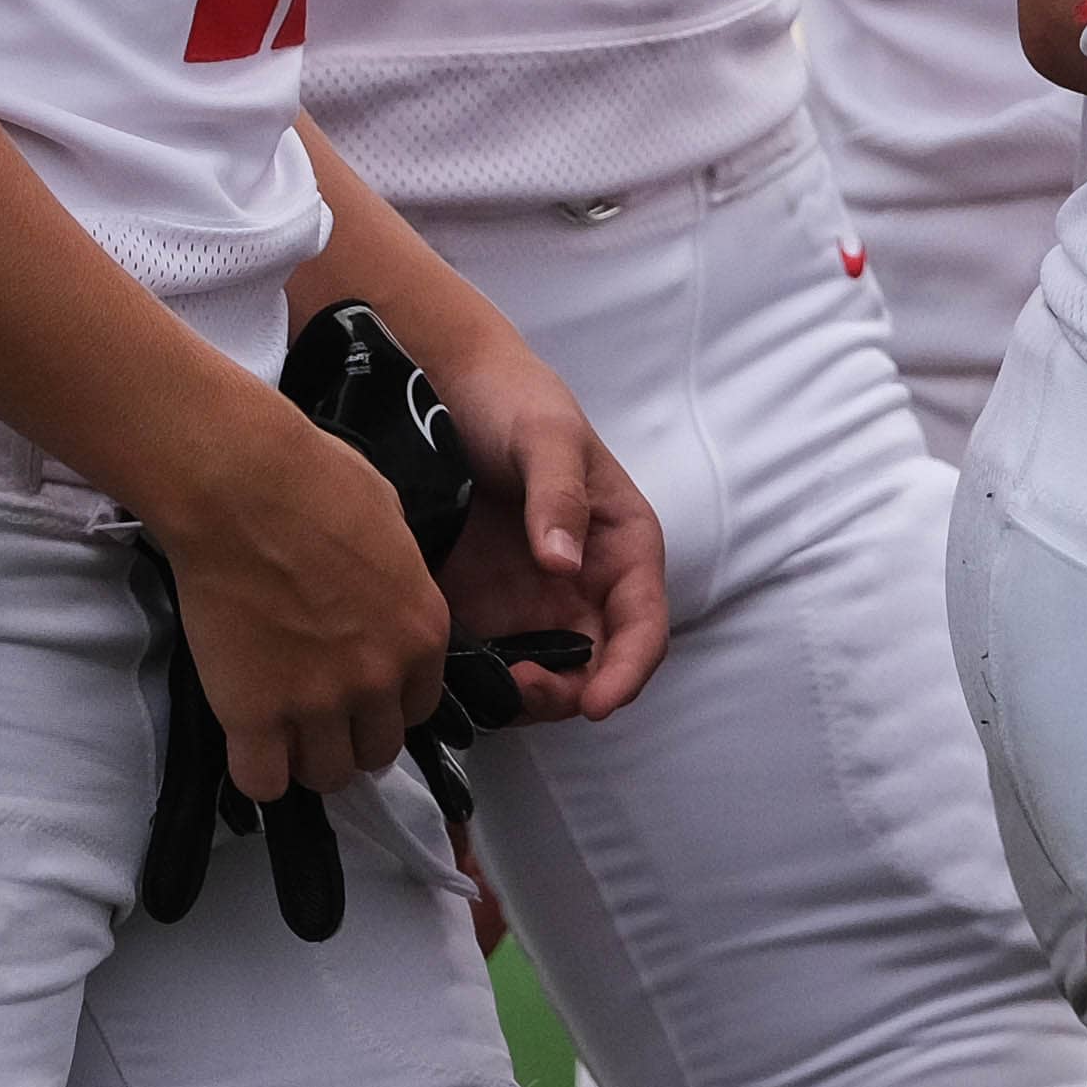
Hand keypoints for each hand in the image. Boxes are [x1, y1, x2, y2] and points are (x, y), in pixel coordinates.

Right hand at [139, 396, 453, 805]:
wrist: (240, 487)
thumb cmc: (315, 479)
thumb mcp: (389, 519)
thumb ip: (398, 572)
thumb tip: (384, 584)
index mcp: (421, 633)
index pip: (418, 709)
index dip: (384, 701)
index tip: (355, 686)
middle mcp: (379, 680)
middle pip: (376, 751)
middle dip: (348, 734)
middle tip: (313, 705)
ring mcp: (318, 703)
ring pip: (326, 775)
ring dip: (305, 756)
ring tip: (277, 725)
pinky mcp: (255, 715)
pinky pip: (262, 782)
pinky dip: (256, 769)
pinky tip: (246, 739)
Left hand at [409, 326, 667, 728]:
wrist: (444, 382)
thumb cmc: (513, 400)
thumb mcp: (545, 436)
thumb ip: (558, 496)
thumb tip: (564, 565)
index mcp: (622, 548)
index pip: (642, 627)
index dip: (627, 672)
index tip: (597, 704)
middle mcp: (583, 585)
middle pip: (594, 667)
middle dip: (567, 695)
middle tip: (520, 689)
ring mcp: (531, 601)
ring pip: (543, 677)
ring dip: (522, 697)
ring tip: (483, 684)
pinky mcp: (481, 607)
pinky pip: (487, 663)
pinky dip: (477, 682)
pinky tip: (450, 673)